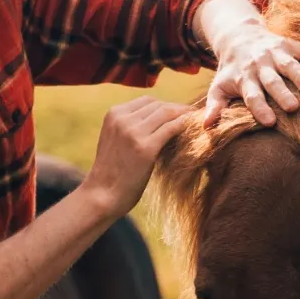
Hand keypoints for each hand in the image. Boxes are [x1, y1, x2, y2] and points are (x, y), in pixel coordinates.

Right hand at [79, 96, 194, 217]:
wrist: (102, 196)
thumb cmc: (112, 173)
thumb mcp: (116, 141)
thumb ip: (132, 128)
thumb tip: (161, 122)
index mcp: (114, 114)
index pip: (147, 101)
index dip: (166, 106)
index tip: (180, 114)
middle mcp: (122, 118)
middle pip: (158, 105)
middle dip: (178, 109)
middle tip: (194, 117)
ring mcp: (133, 132)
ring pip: (167, 113)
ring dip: (184, 115)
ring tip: (197, 122)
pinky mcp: (145, 148)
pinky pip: (172, 128)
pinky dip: (185, 125)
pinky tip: (193, 131)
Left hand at [205, 21, 299, 126]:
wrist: (239, 36)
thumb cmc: (231, 70)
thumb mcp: (219, 86)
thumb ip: (215, 106)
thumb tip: (206, 127)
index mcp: (243, 78)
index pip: (251, 95)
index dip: (259, 108)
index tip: (270, 121)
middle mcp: (259, 65)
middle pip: (271, 81)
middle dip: (281, 93)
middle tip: (293, 108)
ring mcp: (274, 53)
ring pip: (288, 64)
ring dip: (299, 75)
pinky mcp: (287, 43)